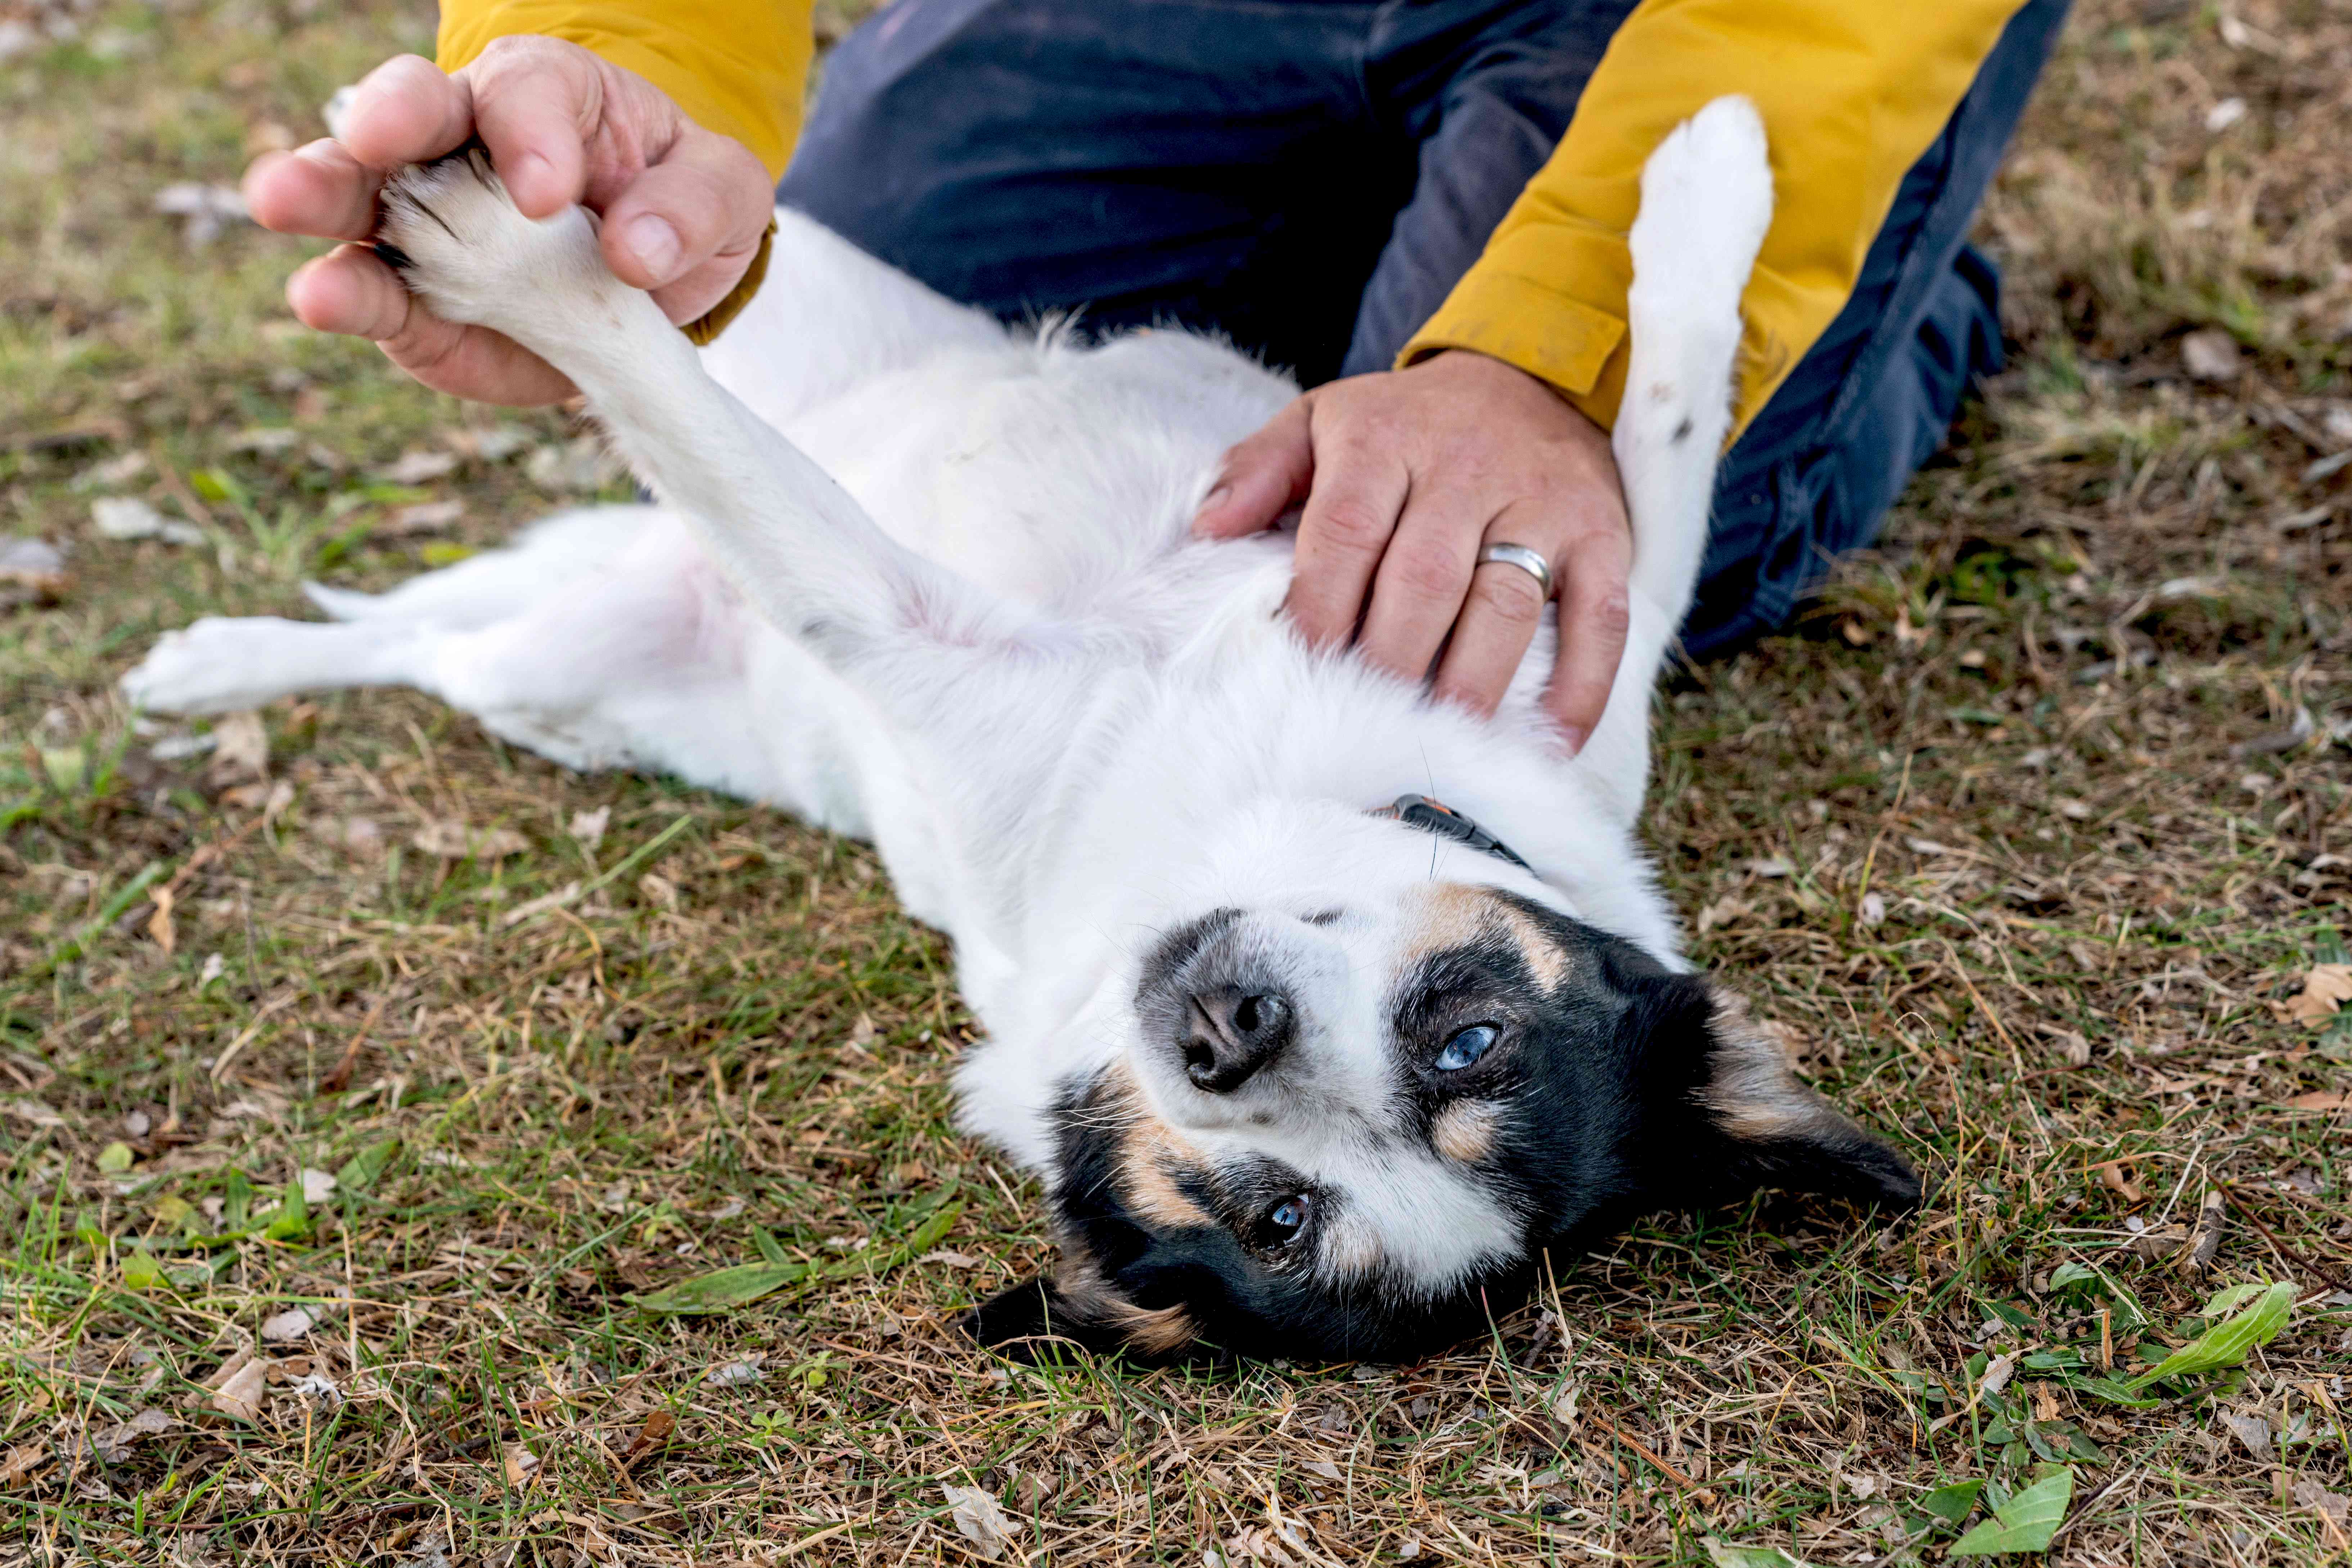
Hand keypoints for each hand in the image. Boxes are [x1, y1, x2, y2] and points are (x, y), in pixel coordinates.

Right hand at [243, 38, 774, 404]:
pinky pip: (373, 294)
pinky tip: (321, 296)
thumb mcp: (720, 190)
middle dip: (382, 121)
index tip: (547, 193)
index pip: (525, 92)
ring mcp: (426, 221)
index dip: (529, 134)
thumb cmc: (677, 206)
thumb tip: (638, 252)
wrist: (652, 284)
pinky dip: (345, 295)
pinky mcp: (413, 300)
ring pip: (360, 192)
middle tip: (368, 139)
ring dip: (322, 195)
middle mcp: (463, 143)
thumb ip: (691, 208)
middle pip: (409, 112)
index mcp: (544, 95)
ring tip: (282, 203)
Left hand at [1193, 351, 1631, 752]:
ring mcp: (1542, 503)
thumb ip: (1259, 468)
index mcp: (1386, 440)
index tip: (1301, 672)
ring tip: (1442, 745)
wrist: (1529, 377)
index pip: (1346, 532)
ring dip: (1472, 685)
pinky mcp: (1603, 534)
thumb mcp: (1322, 419)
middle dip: (1390, 662)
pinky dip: (1581, 685)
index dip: (1321, 609)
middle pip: (1423, 580)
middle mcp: (1468, 468)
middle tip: (1364, 727)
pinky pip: (1600, 618)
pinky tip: (1550, 742)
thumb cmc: (1406, 423)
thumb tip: (1208, 527)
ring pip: (1505, 605)